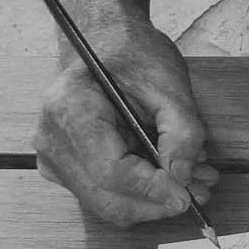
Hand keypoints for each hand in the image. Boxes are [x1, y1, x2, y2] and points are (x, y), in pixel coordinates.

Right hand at [34, 26, 217, 227]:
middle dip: (156, 202)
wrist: (105, 43)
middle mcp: (51, 137)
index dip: (151, 188)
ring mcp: (52, 157)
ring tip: (191, 181)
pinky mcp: (63, 169)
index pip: (109, 170)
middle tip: (197, 192)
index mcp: (69, 107)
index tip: (187, 192)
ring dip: (151, 202)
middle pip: (105, 196)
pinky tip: (166, 177)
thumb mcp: (169, 84)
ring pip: (106, 205)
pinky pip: (103, 197)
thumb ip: (182, 131)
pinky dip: (138, 195)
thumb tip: (181, 177)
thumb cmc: (131, 53)